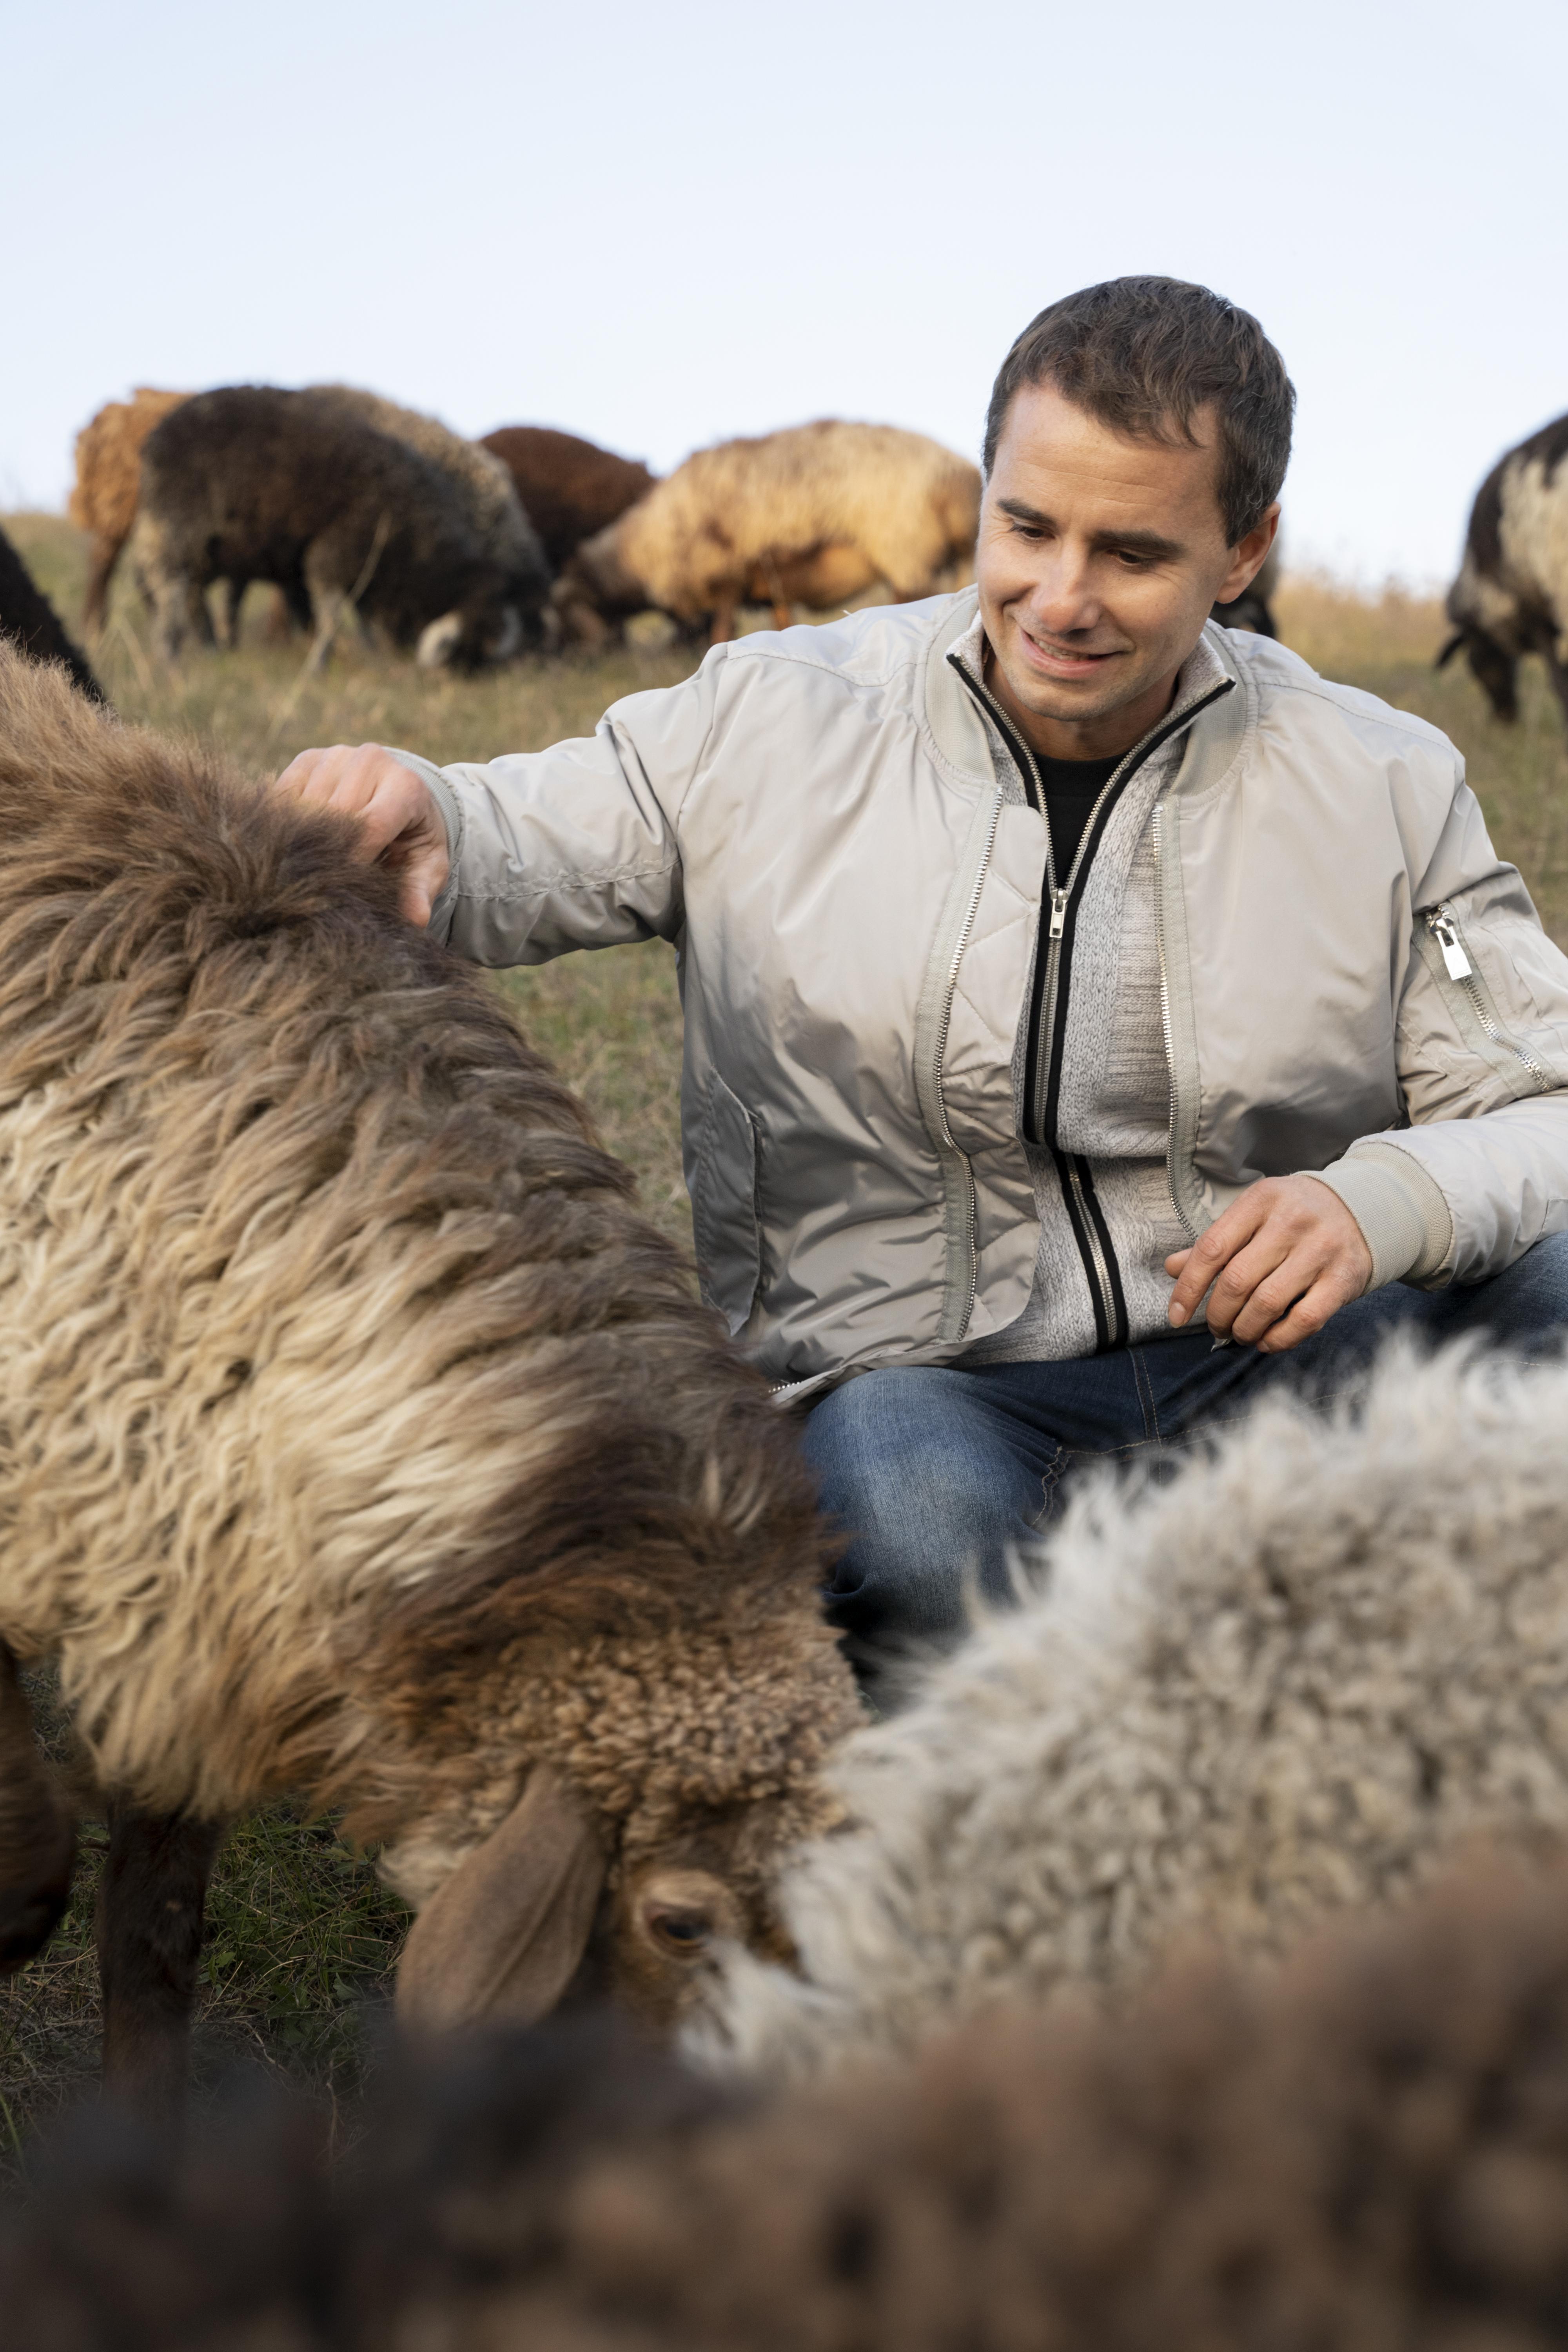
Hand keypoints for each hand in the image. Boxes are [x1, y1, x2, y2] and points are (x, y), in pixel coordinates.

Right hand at [274, 744, 449, 926]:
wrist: (401, 796)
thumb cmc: (414, 839)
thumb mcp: (427, 866)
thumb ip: (420, 890)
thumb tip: (415, 918)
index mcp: (406, 787)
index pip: (370, 826)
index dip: (352, 862)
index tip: (343, 892)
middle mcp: (371, 761)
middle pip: (334, 815)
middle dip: (327, 854)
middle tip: (321, 885)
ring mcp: (336, 756)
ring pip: (304, 806)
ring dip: (303, 840)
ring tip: (309, 867)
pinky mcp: (308, 759)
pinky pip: (283, 795)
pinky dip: (285, 824)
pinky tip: (295, 845)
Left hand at [1164, 1175, 1372, 1351]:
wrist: (1365, 1209)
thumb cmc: (1296, 1216)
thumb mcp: (1255, 1215)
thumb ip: (1216, 1242)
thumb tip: (1173, 1268)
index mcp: (1261, 1200)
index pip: (1212, 1249)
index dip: (1188, 1288)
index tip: (1175, 1316)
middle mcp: (1291, 1222)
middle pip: (1237, 1281)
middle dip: (1217, 1315)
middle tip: (1216, 1326)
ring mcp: (1321, 1250)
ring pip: (1267, 1304)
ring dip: (1244, 1330)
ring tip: (1240, 1334)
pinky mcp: (1345, 1278)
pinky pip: (1304, 1320)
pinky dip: (1279, 1339)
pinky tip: (1267, 1341)